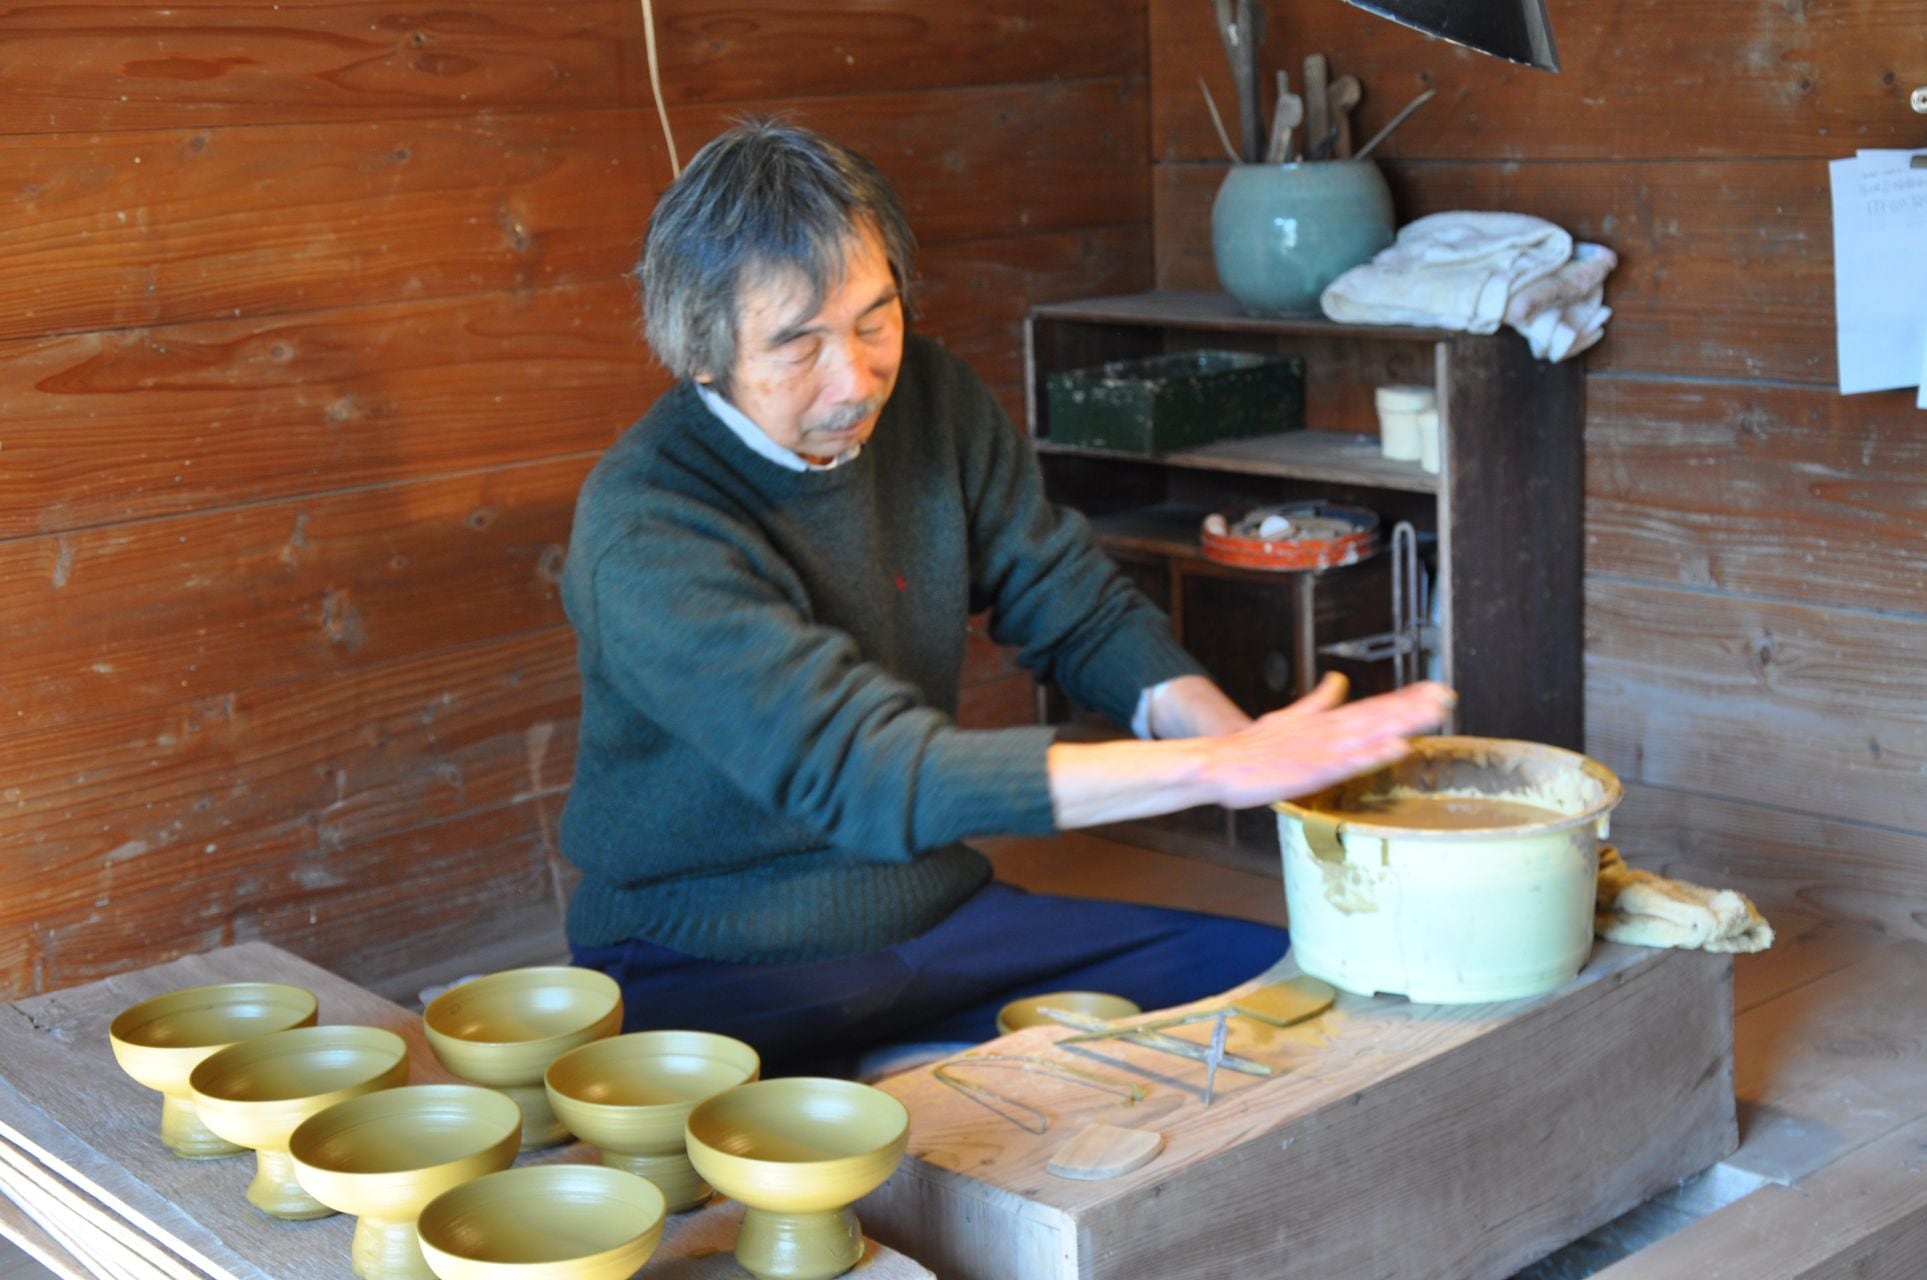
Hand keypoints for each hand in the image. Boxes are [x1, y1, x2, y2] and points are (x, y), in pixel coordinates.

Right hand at [1199, 679, 1454, 809]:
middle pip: (1379, 715)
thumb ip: (1319, 700)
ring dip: (1404, 722)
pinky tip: (1399, 747)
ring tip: (1434, 714)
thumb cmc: (1251, 747)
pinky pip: (1351, 762)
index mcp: (1325, 721)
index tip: (1436, 690)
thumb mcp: (1290, 716)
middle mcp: (1328, 731)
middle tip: (1448, 696)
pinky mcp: (1313, 771)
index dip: (1405, 698)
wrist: (1218, 763)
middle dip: (1414, 706)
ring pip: (1372, 732)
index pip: (1373, 706)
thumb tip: (1338, 680)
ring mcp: (1322, 750)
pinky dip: (1375, 753)